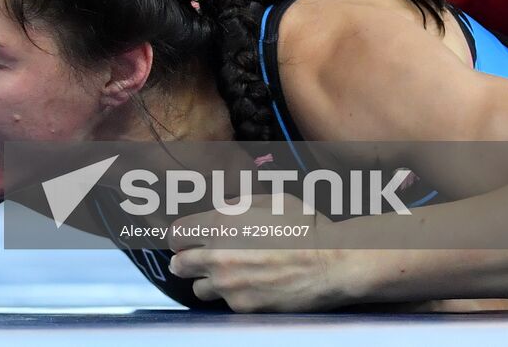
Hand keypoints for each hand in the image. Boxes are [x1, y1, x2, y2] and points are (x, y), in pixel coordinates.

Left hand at [168, 198, 345, 311]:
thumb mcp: (269, 200)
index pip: (176, 234)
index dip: (180, 237)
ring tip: (224, 277)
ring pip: (198, 288)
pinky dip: (231, 296)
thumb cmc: (304, 227)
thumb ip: (236, 205)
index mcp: (220, 224)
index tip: (185, 240)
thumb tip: (220, 211)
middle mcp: (216, 255)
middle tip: (193, 261)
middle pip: (179, 264)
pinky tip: (247, 288)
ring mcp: (228, 284)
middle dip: (184, 261)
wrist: (330, 263)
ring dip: (206, 282)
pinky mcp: (242, 306)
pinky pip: (224, 303)